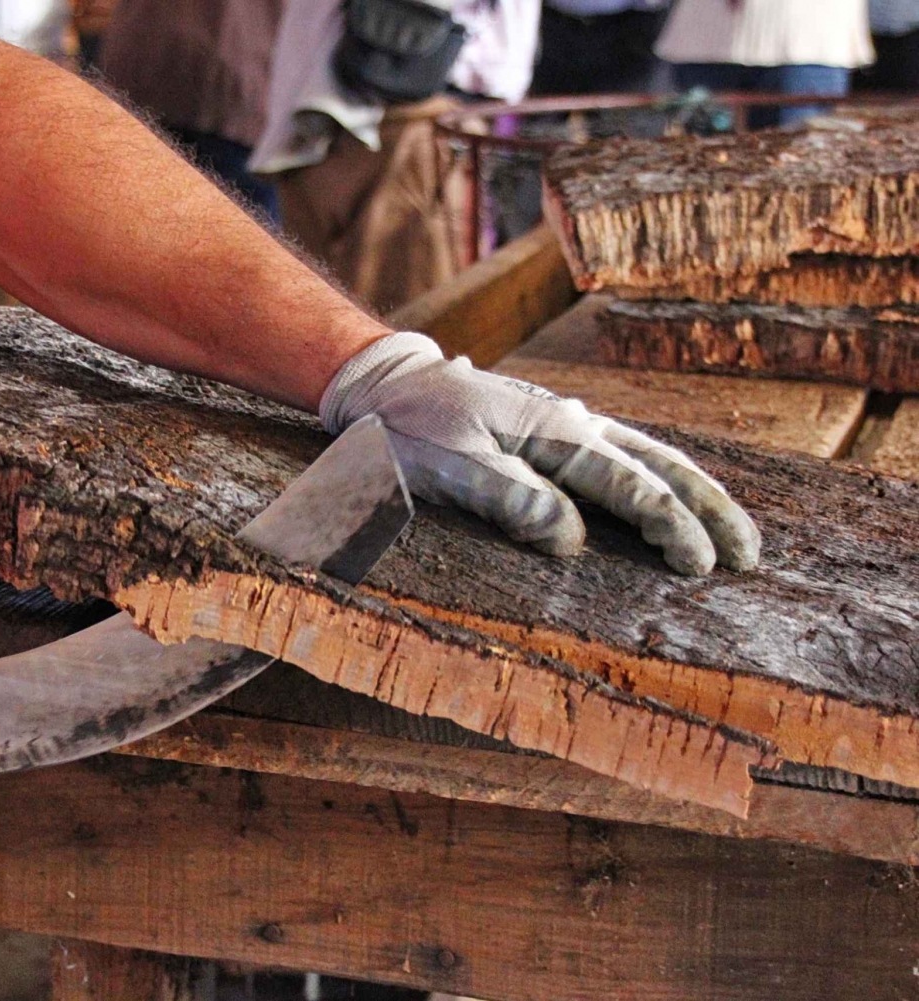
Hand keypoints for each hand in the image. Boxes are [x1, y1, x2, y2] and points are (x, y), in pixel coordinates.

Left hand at [320, 333, 760, 575]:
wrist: (389, 386)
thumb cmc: (415, 429)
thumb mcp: (452, 466)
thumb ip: (511, 498)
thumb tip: (572, 538)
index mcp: (559, 433)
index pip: (632, 487)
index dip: (671, 527)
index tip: (701, 567)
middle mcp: (579, 423)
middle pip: (664, 468)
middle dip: (709, 512)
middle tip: (748, 558)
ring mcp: (573, 423)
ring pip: (655, 457)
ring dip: (698, 495)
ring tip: (734, 533)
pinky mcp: (559, 431)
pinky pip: (628, 454)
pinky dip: (663, 478)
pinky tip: (674, 497)